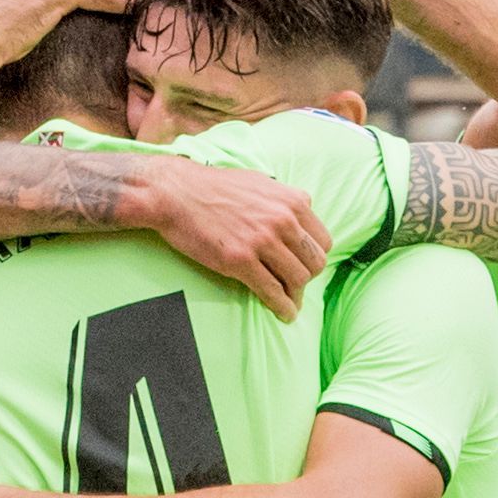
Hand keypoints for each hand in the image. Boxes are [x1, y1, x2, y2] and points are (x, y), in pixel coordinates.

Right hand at [137, 164, 332, 319]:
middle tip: (295, 286)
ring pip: (298, 279)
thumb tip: (300, 210)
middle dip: (307, 277)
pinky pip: (273, 292)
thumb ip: (284, 199)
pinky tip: (284, 314)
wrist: (175, 193)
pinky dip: (283, 307)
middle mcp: (282, 220)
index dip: (314, 257)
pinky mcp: (241, 260)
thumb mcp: (260, 182)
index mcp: (292, 201)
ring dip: (296, 295)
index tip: (303, 266)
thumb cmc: (214, 188)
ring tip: (290, 302)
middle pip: (315, 262)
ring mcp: (262, 240)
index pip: (322, 240)